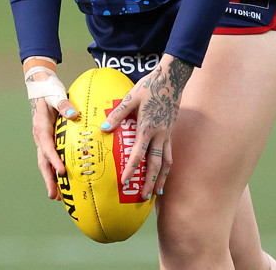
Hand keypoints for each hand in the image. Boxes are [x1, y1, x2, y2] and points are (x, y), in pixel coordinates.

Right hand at [24, 61, 78, 199]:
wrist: (39, 86)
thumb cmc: (49, 90)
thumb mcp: (56, 94)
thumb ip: (64, 104)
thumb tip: (73, 115)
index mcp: (41, 127)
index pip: (47, 147)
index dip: (54, 160)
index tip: (62, 172)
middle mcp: (40, 136)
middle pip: (43, 161)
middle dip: (48, 179)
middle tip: (54, 196)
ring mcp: (42, 139)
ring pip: (45, 162)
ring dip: (50, 178)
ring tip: (57, 196)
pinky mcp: (47, 139)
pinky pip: (49, 157)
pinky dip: (54, 169)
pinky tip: (62, 179)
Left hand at [100, 54, 192, 199]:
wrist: (172, 78)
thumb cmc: (149, 86)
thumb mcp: (131, 97)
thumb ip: (118, 114)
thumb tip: (103, 129)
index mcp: (147, 127)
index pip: (139, 153)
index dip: (132, 168)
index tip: (125, 182)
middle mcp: (159, 134)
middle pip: (156, 164)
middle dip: (150, 182)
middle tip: (144, 197)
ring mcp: (167, 134)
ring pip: (166, 162)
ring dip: (162, 178)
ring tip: (159, 193)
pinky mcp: (171, 131)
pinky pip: (170, 153)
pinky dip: (167, 166)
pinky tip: (164, 172)